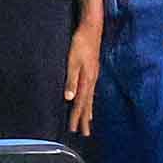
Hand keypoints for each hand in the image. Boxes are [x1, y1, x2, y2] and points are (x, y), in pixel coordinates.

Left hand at [64, 18, 100, 134]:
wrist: (92, 28)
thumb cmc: (80, 42)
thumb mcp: (72, 60)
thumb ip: (71, 79)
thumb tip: (69, 98)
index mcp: (86, 79)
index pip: (80, 103)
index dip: (76, 117)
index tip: (74, 129)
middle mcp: (91, 80)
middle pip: (87, 104)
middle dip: (84, 119)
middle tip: (84, 133)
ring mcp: (93, 76)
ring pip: (90, 98)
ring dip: (88, 111)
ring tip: (88, 122)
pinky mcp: (92, 71)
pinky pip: (91, 91)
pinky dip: (89, 100)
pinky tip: (88, 101)